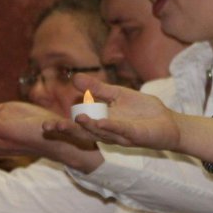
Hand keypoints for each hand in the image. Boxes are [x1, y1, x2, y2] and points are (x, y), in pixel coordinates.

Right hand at [61, 76, 183, 153]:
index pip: (78, 126)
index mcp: (101, 123)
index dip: (62, 126)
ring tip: (76, 118)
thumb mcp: (118, 95)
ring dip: (88, 126)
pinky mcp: (136, 135)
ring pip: (101, 133)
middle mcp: (108, 132)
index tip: (44, 124)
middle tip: (49, 126)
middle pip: (84, 133)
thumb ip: (97, 88)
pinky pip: (121, 130)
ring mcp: (121, 135)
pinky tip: (100, 122)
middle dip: (68, 130)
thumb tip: (74, 77)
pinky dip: (110, 126)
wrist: (169, 122)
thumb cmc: (143, 112)